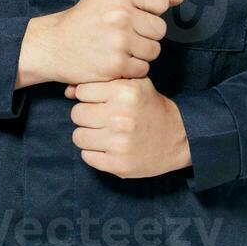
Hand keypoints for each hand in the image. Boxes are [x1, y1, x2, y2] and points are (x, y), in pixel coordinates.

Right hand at [18, 0, 184, 86]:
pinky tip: (116, 60)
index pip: (161, 1)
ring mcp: (118, 40)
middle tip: (126, 33)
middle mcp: (120, 13)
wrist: (55, 45)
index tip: (140, 14)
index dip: (153, 10)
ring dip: (141, 52)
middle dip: (147, 33)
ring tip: (120, 47)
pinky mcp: (116, 64)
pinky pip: (143, 68)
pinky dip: (133, 68)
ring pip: (154, 50)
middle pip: (160, 28)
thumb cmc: (86, 17)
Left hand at [65, 78, 191, 178]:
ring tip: (104, 133)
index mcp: (125, 92)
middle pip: (77, 114)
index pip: (83, 91)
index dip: (89, 96)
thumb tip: (68, 90)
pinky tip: (109, 147)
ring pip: (78, 136)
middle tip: (101, 118)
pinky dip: (94, 152)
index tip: (100, 101)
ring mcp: (119, 143)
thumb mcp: (135, 84)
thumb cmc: (150, 107)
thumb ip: (104, 81)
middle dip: (87, 116)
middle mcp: (121, 117)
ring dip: (88, 135)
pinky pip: (86, 156)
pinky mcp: (118, 164)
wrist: (178, 137)